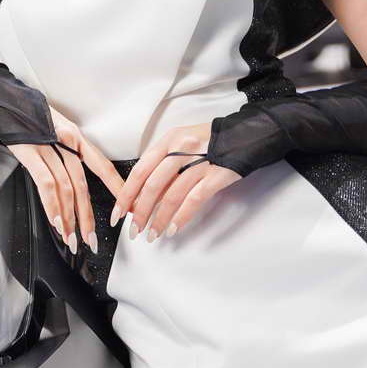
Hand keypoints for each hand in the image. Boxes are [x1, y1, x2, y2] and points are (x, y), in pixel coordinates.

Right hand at [8, 109, 122, 254]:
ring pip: (66, 188)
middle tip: (92, 239)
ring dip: (69, 218)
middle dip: (88, 216)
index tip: (126, 208)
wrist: (3, 95)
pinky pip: (46, 183)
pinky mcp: (31, 152)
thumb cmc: (26, 112)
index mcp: (76, 136)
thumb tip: (70, 179)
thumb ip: (64, 150)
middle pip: (83, 185)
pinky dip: (52, 205)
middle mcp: (67, 140)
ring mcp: (49, 146)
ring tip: (71, 238)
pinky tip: (56, 221)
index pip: (102, 166)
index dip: (116, 188)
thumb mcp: (53, 127)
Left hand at [111, 120, 244, 242]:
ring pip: (172, 195)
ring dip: (159, 219)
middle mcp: (181, 149)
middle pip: (153, 185)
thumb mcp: (183, 142)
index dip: (127, 194)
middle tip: (134, 230)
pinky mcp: (217, 175)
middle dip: (140, 212)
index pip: (140, 170)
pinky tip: (173, 228)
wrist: (248, 134)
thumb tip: (143, 193)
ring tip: (153, 234)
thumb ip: (164, 162)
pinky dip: (182, 216)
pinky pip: (194, 199)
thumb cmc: (212, 141)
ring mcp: (200, 162)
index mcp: (169, 140)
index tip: (119, 212)